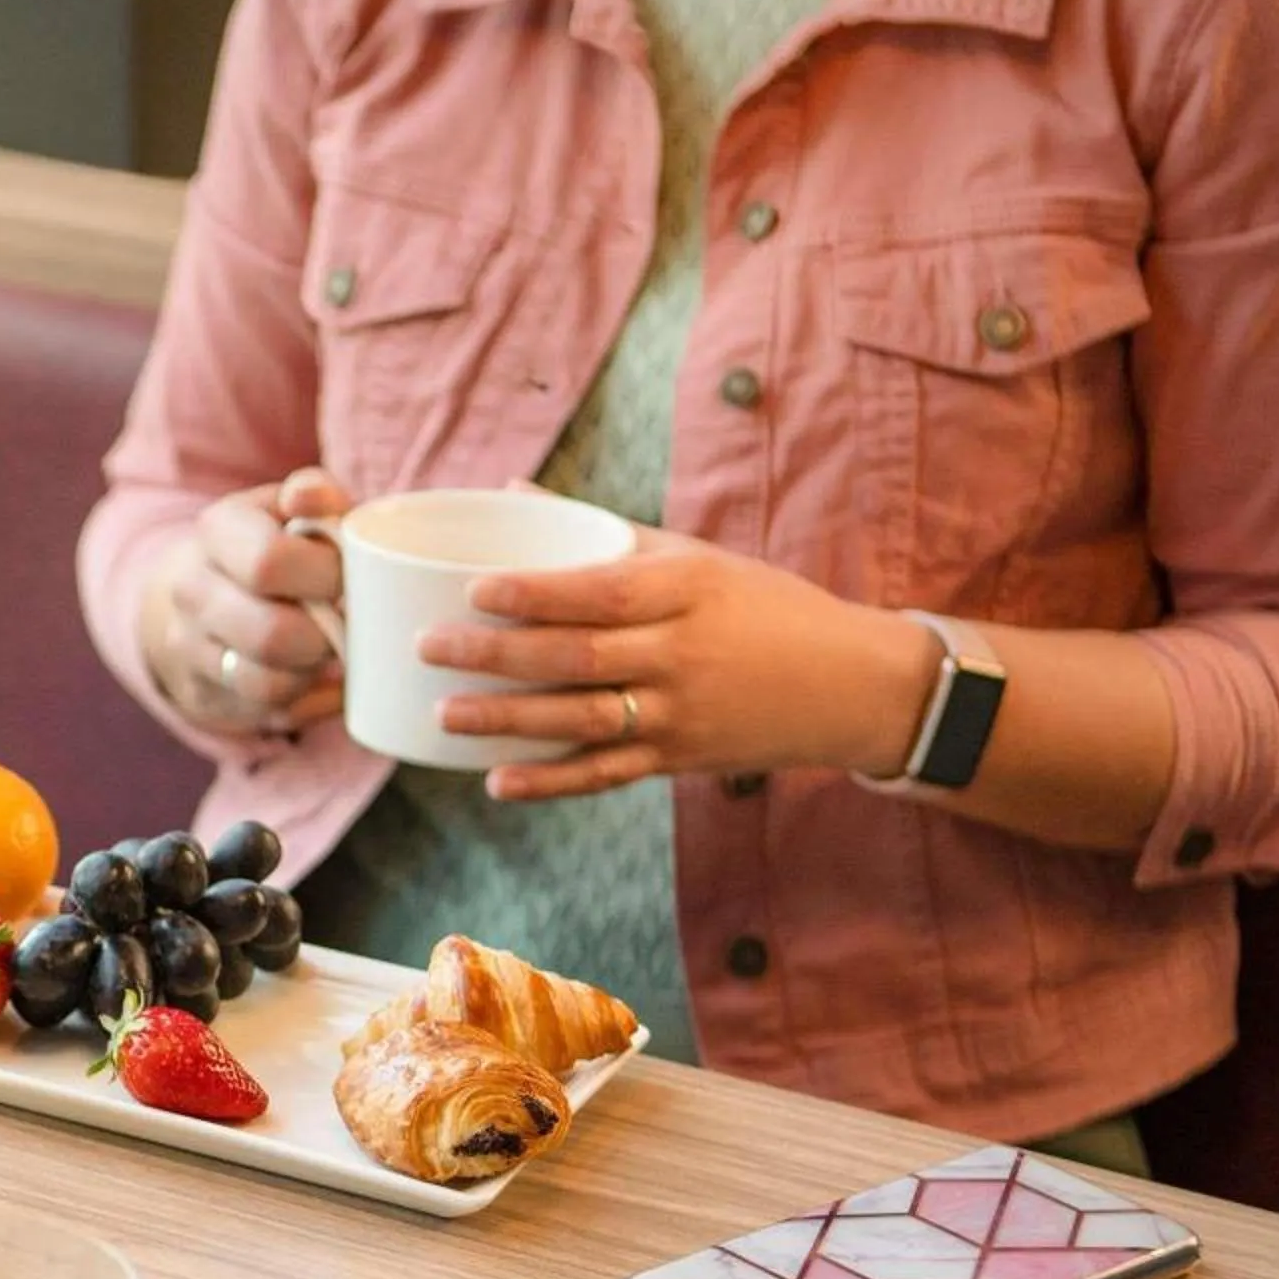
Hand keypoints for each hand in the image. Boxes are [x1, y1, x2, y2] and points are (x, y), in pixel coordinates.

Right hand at [141, 467, 356, 737]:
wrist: (205, 590)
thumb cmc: (276, 543)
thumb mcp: (293, 509)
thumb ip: (315, 494)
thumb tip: (307, 497)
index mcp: (216, 531)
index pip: (268, 563)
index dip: (324, 576)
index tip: (345, 576)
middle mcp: (192, 591)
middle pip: (270, 635)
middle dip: (324, 634)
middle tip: (342, 620)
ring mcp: (192, 649)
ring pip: (268, 684)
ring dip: (313, 670)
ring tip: (325, 646)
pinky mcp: (207, 695)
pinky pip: (269, 713)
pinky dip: (306, 698)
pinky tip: (314, 673)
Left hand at [419, 530, 935, 799]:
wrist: (849, 684)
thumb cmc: (760, 606)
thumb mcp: (695, 558)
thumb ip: (602, 534)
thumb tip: (510, 495)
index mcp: (687, 590)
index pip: (600, 593)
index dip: (534, 594)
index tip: (472, 589)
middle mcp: (681, 653)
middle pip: (576, 657)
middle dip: (496, 655)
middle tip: (429, 648)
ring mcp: (679, 712)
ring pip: (580, 722)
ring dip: (507, 721)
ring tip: (444, 714)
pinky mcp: (677, 760)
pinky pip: (604, 776)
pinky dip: (549, 784)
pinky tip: (497, 783)